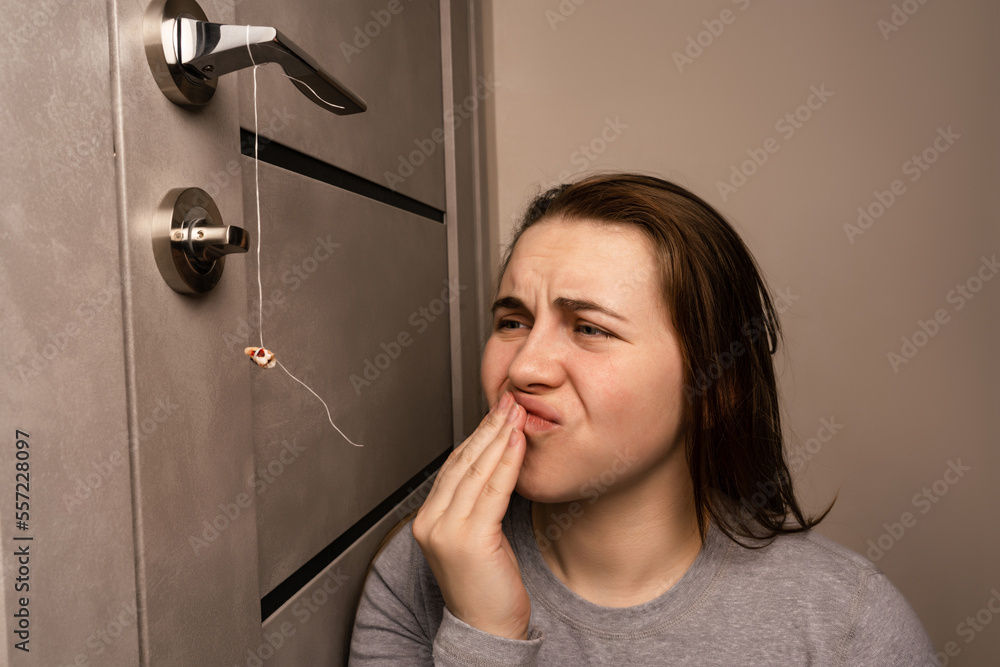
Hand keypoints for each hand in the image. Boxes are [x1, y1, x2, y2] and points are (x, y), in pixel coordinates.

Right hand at [412, 391, 530, 639]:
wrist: (488, 632)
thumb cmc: (488, 589)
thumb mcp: (478, 538)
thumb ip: (478, 505)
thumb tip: (495, 465)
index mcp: (428, 520)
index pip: (453, 467)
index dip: (476, 436)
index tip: (496, 412)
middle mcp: (431, 522)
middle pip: (462, 463)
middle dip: (488, 428)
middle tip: (507, 400)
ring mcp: (446, 531)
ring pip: (475, 471)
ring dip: (499, 436)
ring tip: (516, 412)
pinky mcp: (469, 539)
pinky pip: (492, 490)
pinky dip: (507, 462)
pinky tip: (518, 442)